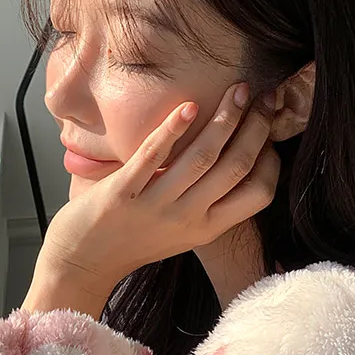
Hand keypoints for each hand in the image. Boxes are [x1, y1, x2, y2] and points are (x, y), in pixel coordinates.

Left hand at [24, 84, 283, 326]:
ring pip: (202, 158)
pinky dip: (172, 130)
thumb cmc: (136, 238)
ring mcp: (155, 207)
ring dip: (224, 120)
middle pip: (236, 168)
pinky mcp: (122, 194)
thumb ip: (208, 199)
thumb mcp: (183, 228)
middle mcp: (187, 219)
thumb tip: (237, 151)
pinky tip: (188, 107)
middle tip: (262, 96)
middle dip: (255, 127)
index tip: (271, 125)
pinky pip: (152, 157)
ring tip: (237, 91)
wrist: (83, 263)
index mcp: (207, 228)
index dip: (271, 158)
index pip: (258, 194)